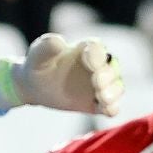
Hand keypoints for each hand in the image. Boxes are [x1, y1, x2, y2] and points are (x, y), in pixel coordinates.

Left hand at [0, 33, 123, 115]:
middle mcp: (99, 65)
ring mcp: (100, 85)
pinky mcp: (98, 103)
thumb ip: (46, 47)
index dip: (97, 55)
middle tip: (97, 82)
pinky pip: (112, 105)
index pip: (98, 48)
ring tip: (103, 98)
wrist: (35, 87)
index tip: (89, 62)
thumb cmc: (37, 65)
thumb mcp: (37, 55)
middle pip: (113, 68)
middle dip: (108, 75)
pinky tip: (106, 110)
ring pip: (117, 87)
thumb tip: (59, 41)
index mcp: (86, 49)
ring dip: (113, 92)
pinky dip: (112, 107)